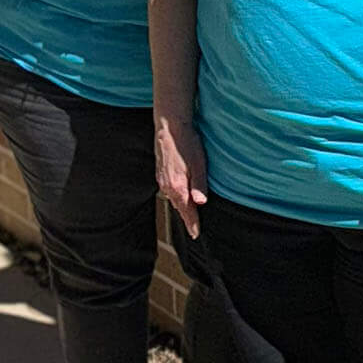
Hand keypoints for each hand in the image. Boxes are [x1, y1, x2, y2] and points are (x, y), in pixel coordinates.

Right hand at [155, 110, 208, 238]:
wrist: (170, 128)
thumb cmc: (187, 144)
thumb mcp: (199, 164)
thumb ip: (199, 185)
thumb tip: (200, 204)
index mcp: (177, 186)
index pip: (186, 211)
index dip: (192, 224)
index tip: (196, 234)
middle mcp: (167, 186)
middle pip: (179, 207)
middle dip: (187, 218)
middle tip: (194, 229)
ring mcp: (162, 180)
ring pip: (174, 199)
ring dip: (182, 207)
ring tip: (190, 216)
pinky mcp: (161, 174)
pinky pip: (170, 190)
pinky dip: (177, 197)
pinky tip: (182, 195)